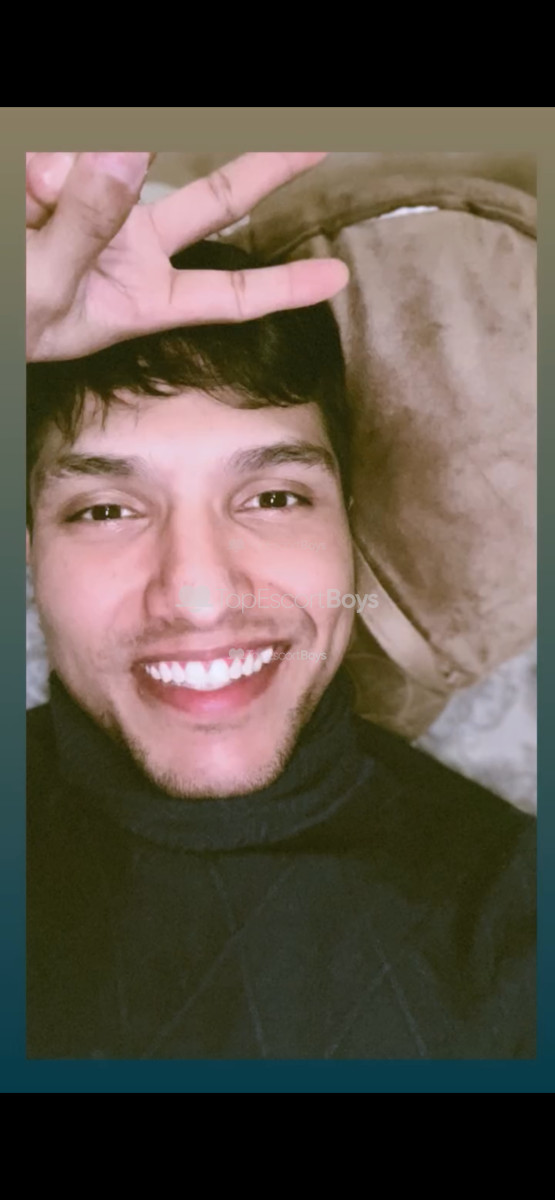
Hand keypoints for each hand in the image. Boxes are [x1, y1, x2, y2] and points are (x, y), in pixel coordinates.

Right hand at [26, 151, 348, 361]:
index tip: (339, 278)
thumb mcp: (49, 286)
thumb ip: (88, 220)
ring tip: (32, 203)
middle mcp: (137, 247)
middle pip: (217, 200)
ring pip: (120, 161)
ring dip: (73, 175)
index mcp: (146, 297)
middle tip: (320, 138)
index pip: (229, 294)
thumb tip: (128, 146)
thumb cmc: (14, 317)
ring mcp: (107, 207)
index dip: (284, 288)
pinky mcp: (71, 175)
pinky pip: (62, 154)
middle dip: (268, 166)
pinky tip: (24, 191)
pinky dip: (40, 170)